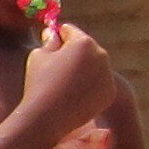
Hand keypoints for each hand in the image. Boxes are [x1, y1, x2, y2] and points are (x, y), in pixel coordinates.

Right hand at [11, 26, 116, 142]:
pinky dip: (89, 86)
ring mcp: (108, 74)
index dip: (58, 37)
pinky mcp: (110, 92)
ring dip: (83, 70)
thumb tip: (53, 34)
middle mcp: (101, 54)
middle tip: (57, 69)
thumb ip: (49, 42)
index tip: (51, 44)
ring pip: (94, 66)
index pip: (71, 32)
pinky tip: (74, 95)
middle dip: (73, 54)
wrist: (48, 116)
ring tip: (65, 84)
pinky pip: (99, 83)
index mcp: (83, 42)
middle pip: (86, 48)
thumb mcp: (38, 55)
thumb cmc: (39, 83)